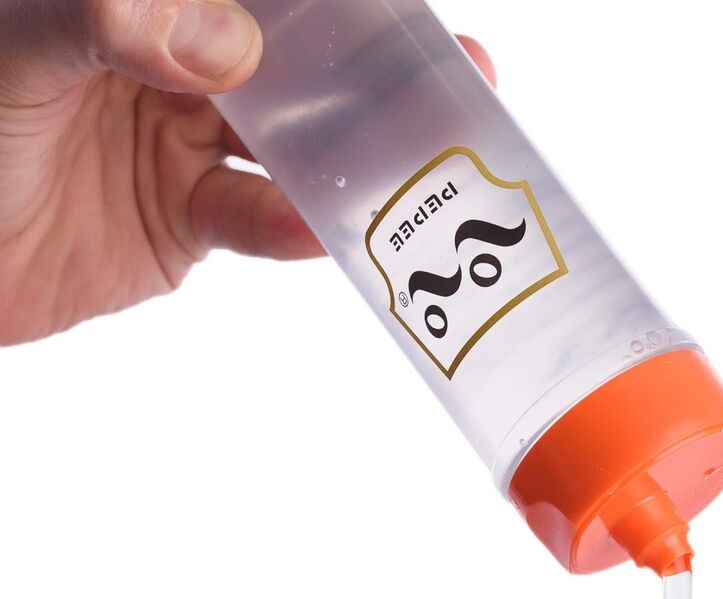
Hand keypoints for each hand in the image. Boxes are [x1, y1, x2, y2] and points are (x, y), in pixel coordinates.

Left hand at [0, 1, 494, 342]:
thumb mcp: (17, 51)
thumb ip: (111, 22)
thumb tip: (228, 42)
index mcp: (139, 4)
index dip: (330, 6)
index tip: (399, 9)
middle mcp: (172, 59)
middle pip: (293, 57)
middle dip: (371, 67)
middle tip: (455, 71)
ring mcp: (184, 138)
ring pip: (290, 141)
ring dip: (356, 153)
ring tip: (424, 158)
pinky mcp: (188, 218)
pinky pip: (255, 219)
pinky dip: (294, 227)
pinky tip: (331, 228)